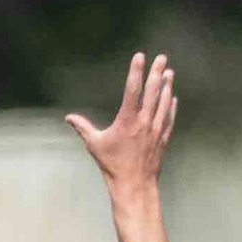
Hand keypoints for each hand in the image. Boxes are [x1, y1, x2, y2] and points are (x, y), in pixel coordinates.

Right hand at [66, 53, 175, 198]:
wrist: (134, 185)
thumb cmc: (112, 165)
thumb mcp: (95, 145)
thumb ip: (83, 128)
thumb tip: (68, 118)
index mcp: (127, 121)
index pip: (132, 90)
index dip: (136, 71)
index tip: (140, 56)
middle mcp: (144, 122)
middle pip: (153, 92)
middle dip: (157, 73)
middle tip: (162, 58)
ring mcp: (155, 130)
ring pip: (164, 102)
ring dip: (167, 86)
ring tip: (170, 71)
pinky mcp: (162, 139)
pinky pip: (169, 118)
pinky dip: (171, 106)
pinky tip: (172, 96)